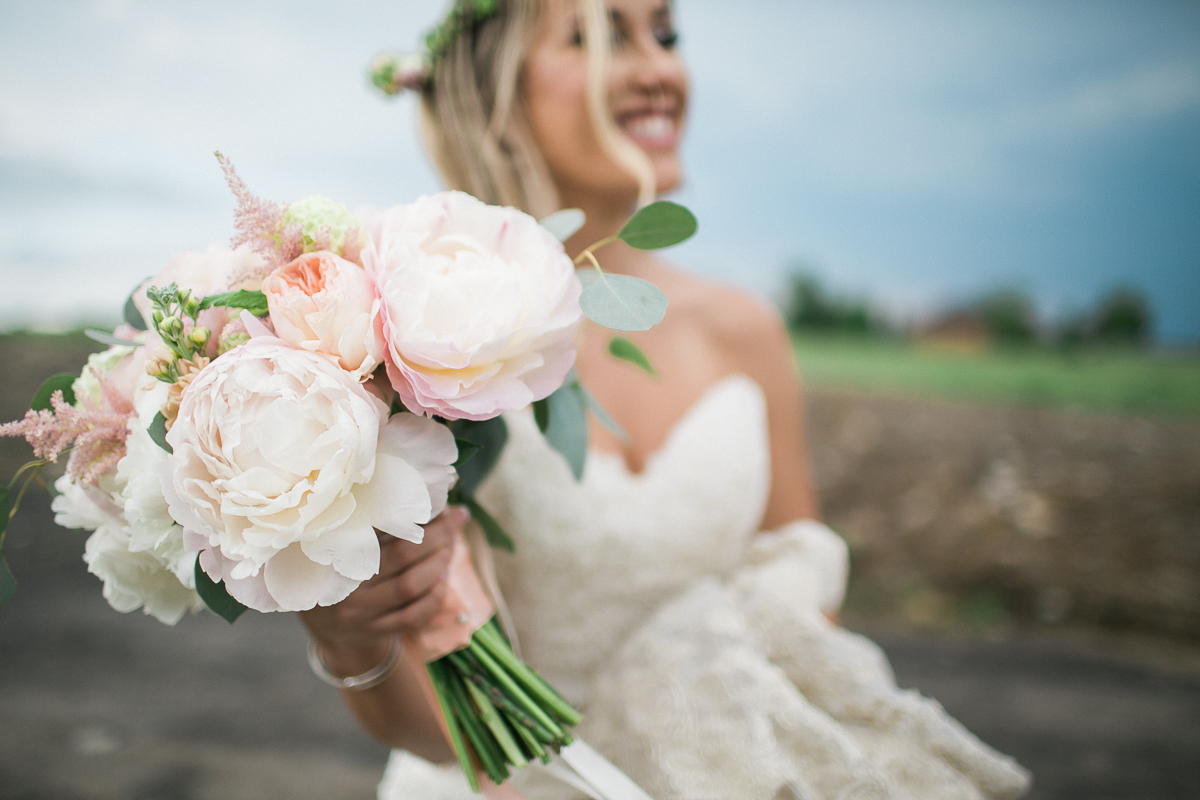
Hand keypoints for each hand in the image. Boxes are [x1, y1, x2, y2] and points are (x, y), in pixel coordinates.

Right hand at [299, 506, 469, 665]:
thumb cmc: (340, 573)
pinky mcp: (375, 631)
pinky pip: (414, 616)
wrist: (325, 627)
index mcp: (335, 553)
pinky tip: (443, 578)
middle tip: (454, 521)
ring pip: (409, 586)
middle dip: (437, 535)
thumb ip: (368, 526)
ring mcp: (359, 612)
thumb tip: (423, 498)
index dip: (413, 514)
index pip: (377, 527)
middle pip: (402, 555)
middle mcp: (345, 584)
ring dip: (438, 563)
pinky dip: (435, 596)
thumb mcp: (340, 547)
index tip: (438, 504)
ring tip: (450, 547)